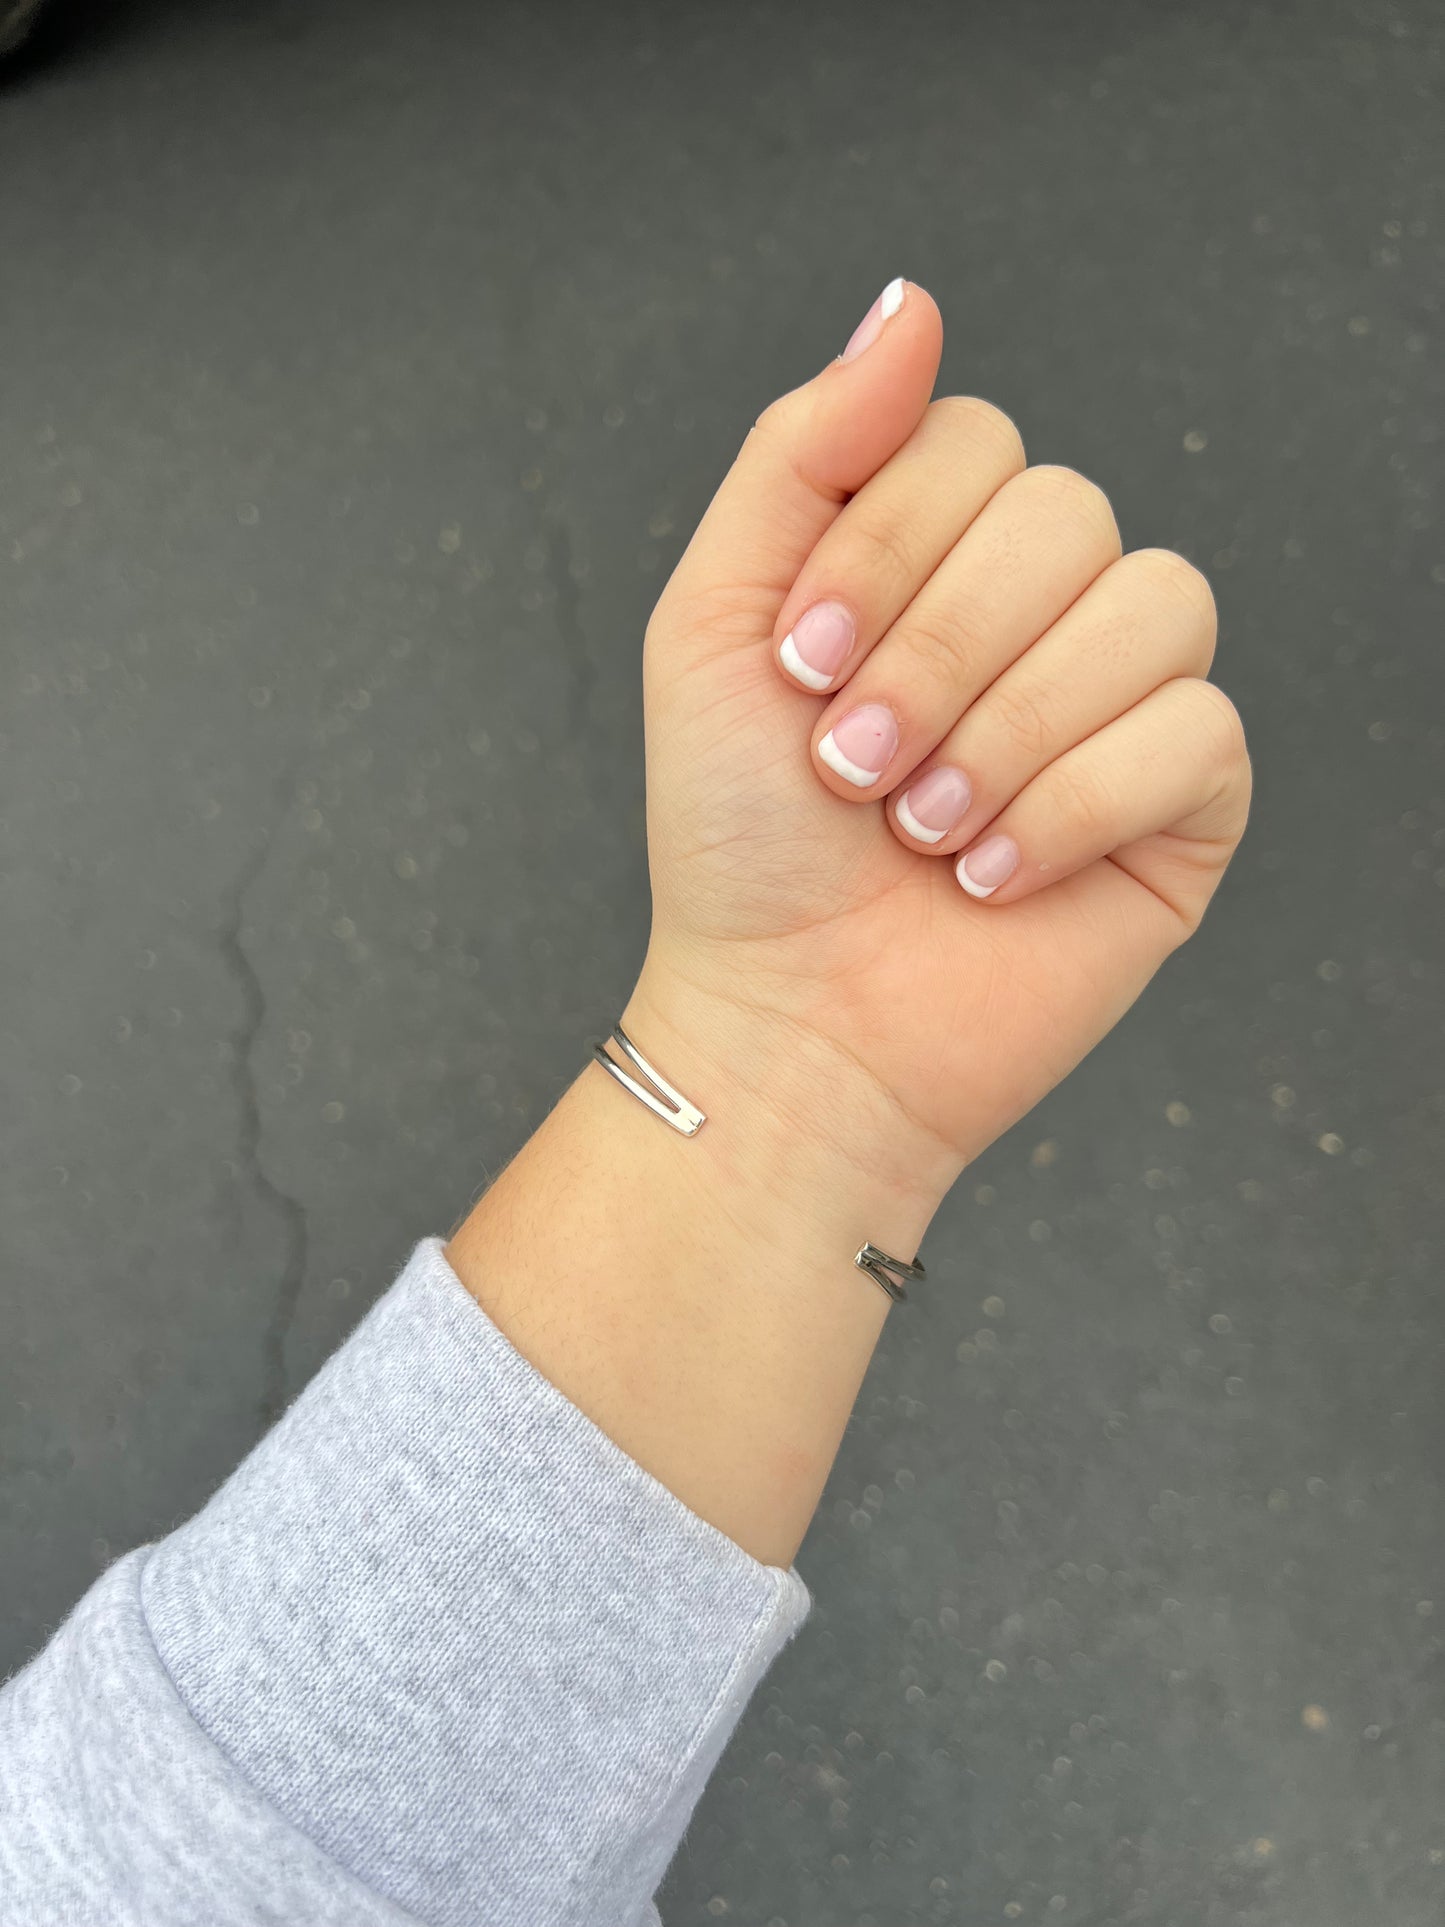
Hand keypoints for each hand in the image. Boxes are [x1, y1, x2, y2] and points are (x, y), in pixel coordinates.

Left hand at [633, 280, 1249, 1212]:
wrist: (790, 1023)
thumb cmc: (741, 839)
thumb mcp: (717, 622)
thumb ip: (806, 453)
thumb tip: (911, 304)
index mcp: (938, 551)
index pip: (975, 440)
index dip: (887, 548)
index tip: (798, 672)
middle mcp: (1042, 607)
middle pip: (1068, 513)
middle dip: (935, 653)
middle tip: (852, 771)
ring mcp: (1124, 700)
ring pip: (1154, 606)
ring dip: (1005, 732)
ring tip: (923, 830)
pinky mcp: (1188, 802)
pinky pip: (1197, 732)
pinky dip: (1074, 808)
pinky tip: (994, 877)